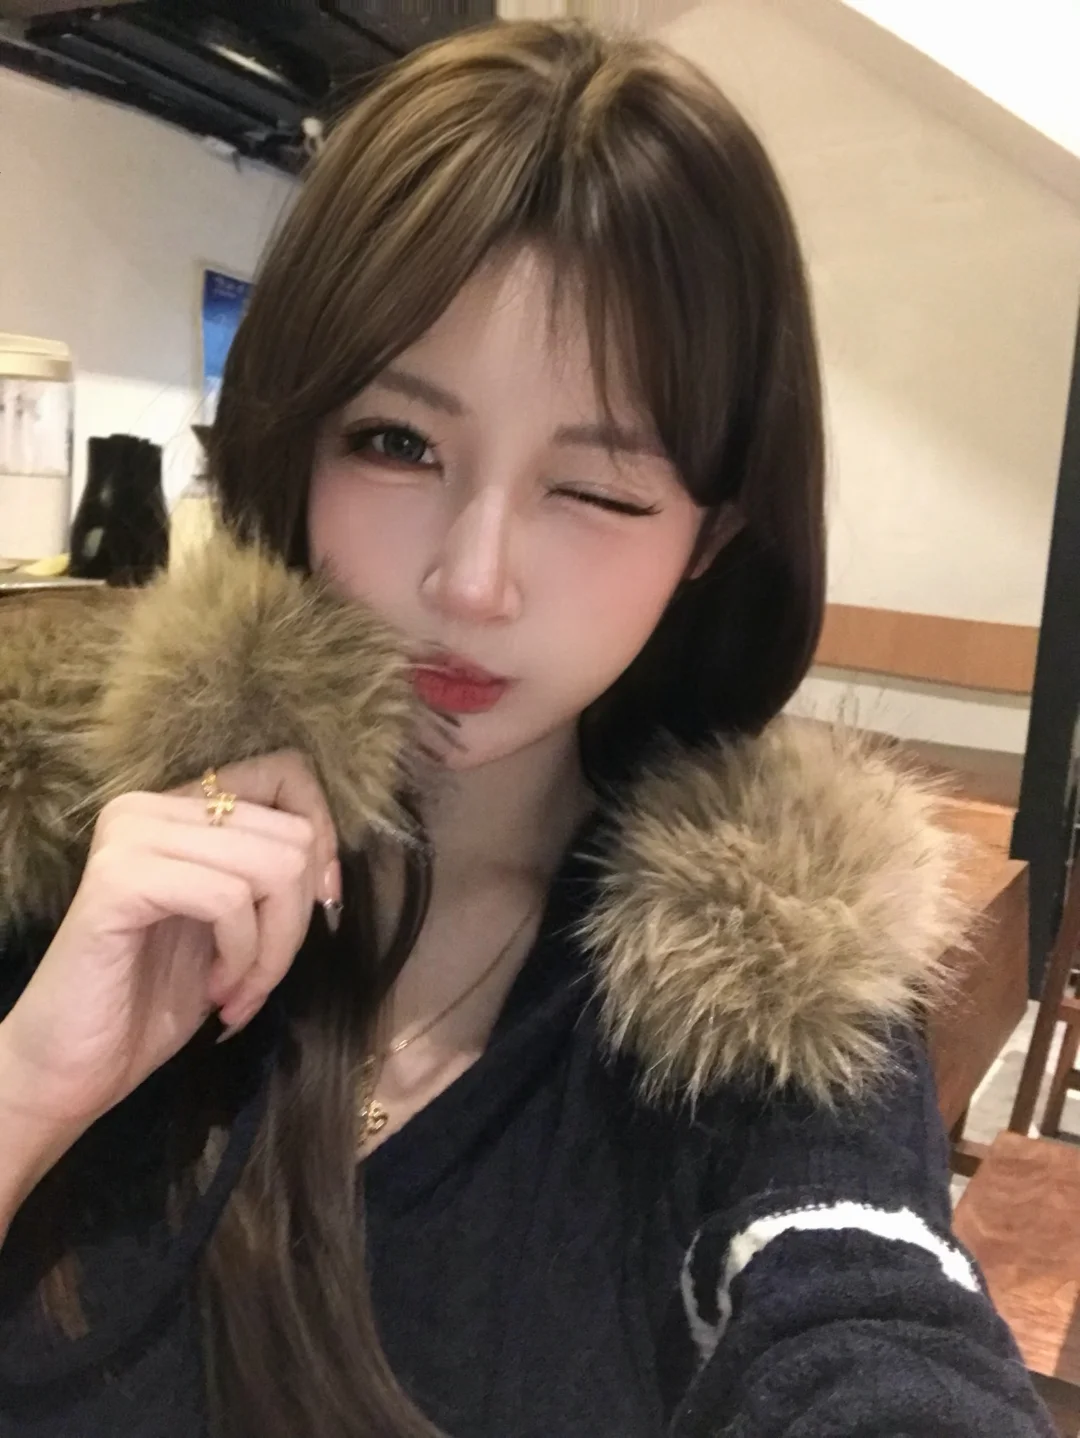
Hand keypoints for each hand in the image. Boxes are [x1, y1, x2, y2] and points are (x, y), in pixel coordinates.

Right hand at [0, 751, 338, 1151]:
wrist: (71, 1069)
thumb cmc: (151, 1001)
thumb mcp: (231, 926)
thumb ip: (270, 877)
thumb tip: (330, 867)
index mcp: (176, 807)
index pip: (287, 775)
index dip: (324, 843)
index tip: (318, 908)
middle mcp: (148, 806)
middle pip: (293, 835)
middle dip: (296, 922)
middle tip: (258, 980)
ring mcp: (129, 836)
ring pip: (273, 867)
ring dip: (272, 950)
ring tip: (236, 991)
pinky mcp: (119, 880)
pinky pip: (229, 899)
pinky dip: (242, 956)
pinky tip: (214, 992)